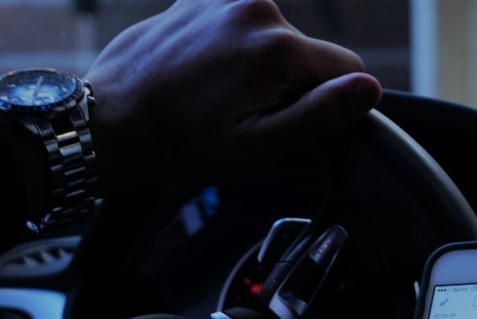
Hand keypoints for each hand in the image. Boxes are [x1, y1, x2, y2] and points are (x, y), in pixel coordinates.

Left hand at [85, 0, 381, 191]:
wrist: (107, 122)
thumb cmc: (178, 144)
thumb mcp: (257, 147)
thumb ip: (320, 115)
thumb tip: (369, 89)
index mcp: (277, 50)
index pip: (347, 69)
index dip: (326, 104)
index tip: (286, 122)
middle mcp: (256, 9)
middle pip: (306, 53)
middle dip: (287, 84)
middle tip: (239, 115)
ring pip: (274, 38)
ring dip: (256, 66)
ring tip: (214, 96)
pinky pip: (241, 22)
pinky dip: (231, 47)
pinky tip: (201, 74)